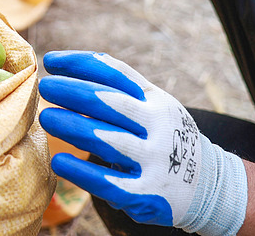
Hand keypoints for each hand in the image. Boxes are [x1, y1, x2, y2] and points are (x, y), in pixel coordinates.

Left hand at [38, 51, 246, 235]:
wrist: (208, 185)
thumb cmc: (164, 136)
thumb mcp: (154, 105)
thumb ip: (120, 87)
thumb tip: (69, 68)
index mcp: (155, 100)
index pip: (115, 73)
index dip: (80, 64)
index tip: (51, 61)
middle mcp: (157, 125)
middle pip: (108, 102)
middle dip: (72, 91)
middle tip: (46, 87)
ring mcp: (154, 159)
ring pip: (105, 139)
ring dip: (72, 126)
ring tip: (46, 118)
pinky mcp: (146, 193)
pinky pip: (109, 182)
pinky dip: (81, 172)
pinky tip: (59, 162)